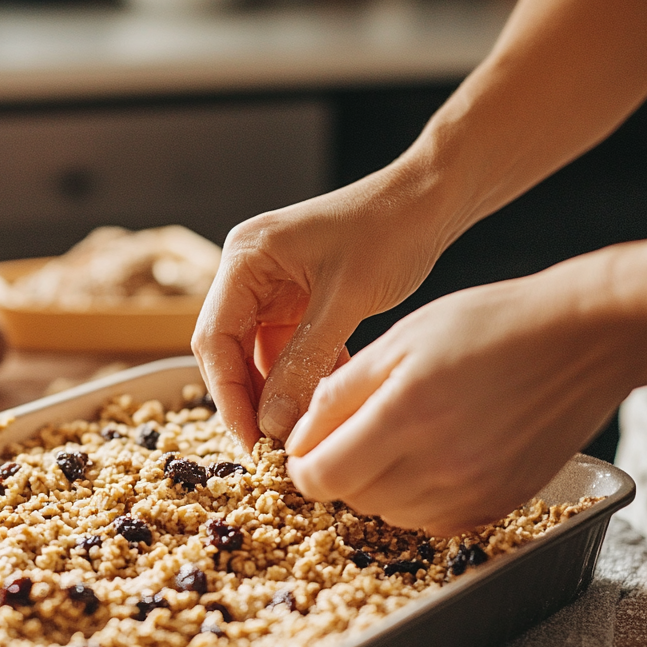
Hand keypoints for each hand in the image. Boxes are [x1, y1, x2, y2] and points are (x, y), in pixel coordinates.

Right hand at [192, 160, 453, 449]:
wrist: (431, 198)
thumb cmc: (391, 229)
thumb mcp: (346, 300)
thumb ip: (305, 361)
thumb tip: (271, 423)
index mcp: (245, 258)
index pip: (214, 338)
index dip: (227, 395)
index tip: (249, 440)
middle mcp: (249, 271)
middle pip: (229, 350)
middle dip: (250, 400)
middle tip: (271, 448)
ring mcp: (272, 286)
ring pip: (258, 356)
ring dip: (277, 394)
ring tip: (298, 433)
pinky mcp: (298, 300)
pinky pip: (287, 349)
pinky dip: (302, 377)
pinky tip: (324, 402)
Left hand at [284, 256, 640, 535]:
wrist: (584, 339)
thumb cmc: (489, 326)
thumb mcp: (400, 340)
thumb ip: (340, 394)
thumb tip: (299, 440)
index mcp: (405, 417)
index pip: (321, 476)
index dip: (302, 464)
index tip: (307, 446)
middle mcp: (439, 467)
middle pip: (352, 499)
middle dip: (338, 471)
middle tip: (353, 432)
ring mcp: (473, 493)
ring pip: (389, 515)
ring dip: (376, 487)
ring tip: (398, 439)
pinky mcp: (500, 505)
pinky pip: (433, 523)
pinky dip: (417, 500)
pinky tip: (431, 459)